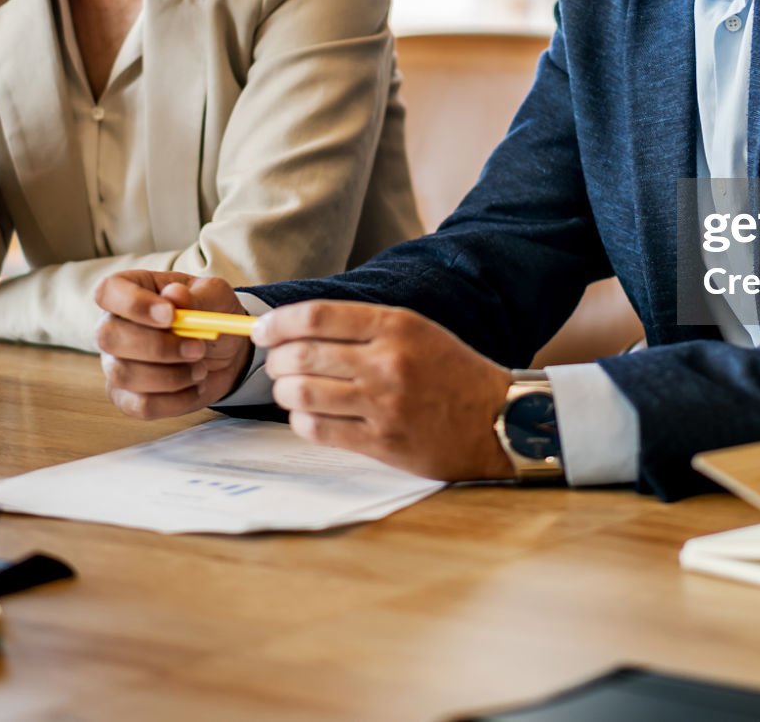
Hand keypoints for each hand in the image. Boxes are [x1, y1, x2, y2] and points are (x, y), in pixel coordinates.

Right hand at [94, 271, 253, 418]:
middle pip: (108, 337)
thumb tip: (175, 295)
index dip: (134, 304)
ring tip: (201, 368)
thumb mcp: (214, 295)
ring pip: (124, 375)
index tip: (170, 315)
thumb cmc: (210, 313)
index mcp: (129, 289)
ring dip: (171, 376)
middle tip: (197, 348)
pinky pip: (141, 405)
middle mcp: (113, 326)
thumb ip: (196, 295)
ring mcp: (115, 364)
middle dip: (157, 347)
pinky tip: (195, 387)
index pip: (108, 292)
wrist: (225, 350)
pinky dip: (176, 400)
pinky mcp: (127, 397)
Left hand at [254, 301, 514, 480]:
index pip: (316, 317)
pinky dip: (301, 420)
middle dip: (276, 360)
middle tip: (276, 364)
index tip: (262, 330)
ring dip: (284, 391)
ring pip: (301, 394)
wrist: (497, 419)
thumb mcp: (415, 330)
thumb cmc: (451, 371)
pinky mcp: (382, 442)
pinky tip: (308, 415)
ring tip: (290, 390)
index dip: (278, 323)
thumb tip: (296, 326)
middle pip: (301, 356)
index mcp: (396, 326)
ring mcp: (383, 405)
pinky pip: (318, 429)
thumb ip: (362, 326)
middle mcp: (387, 362)